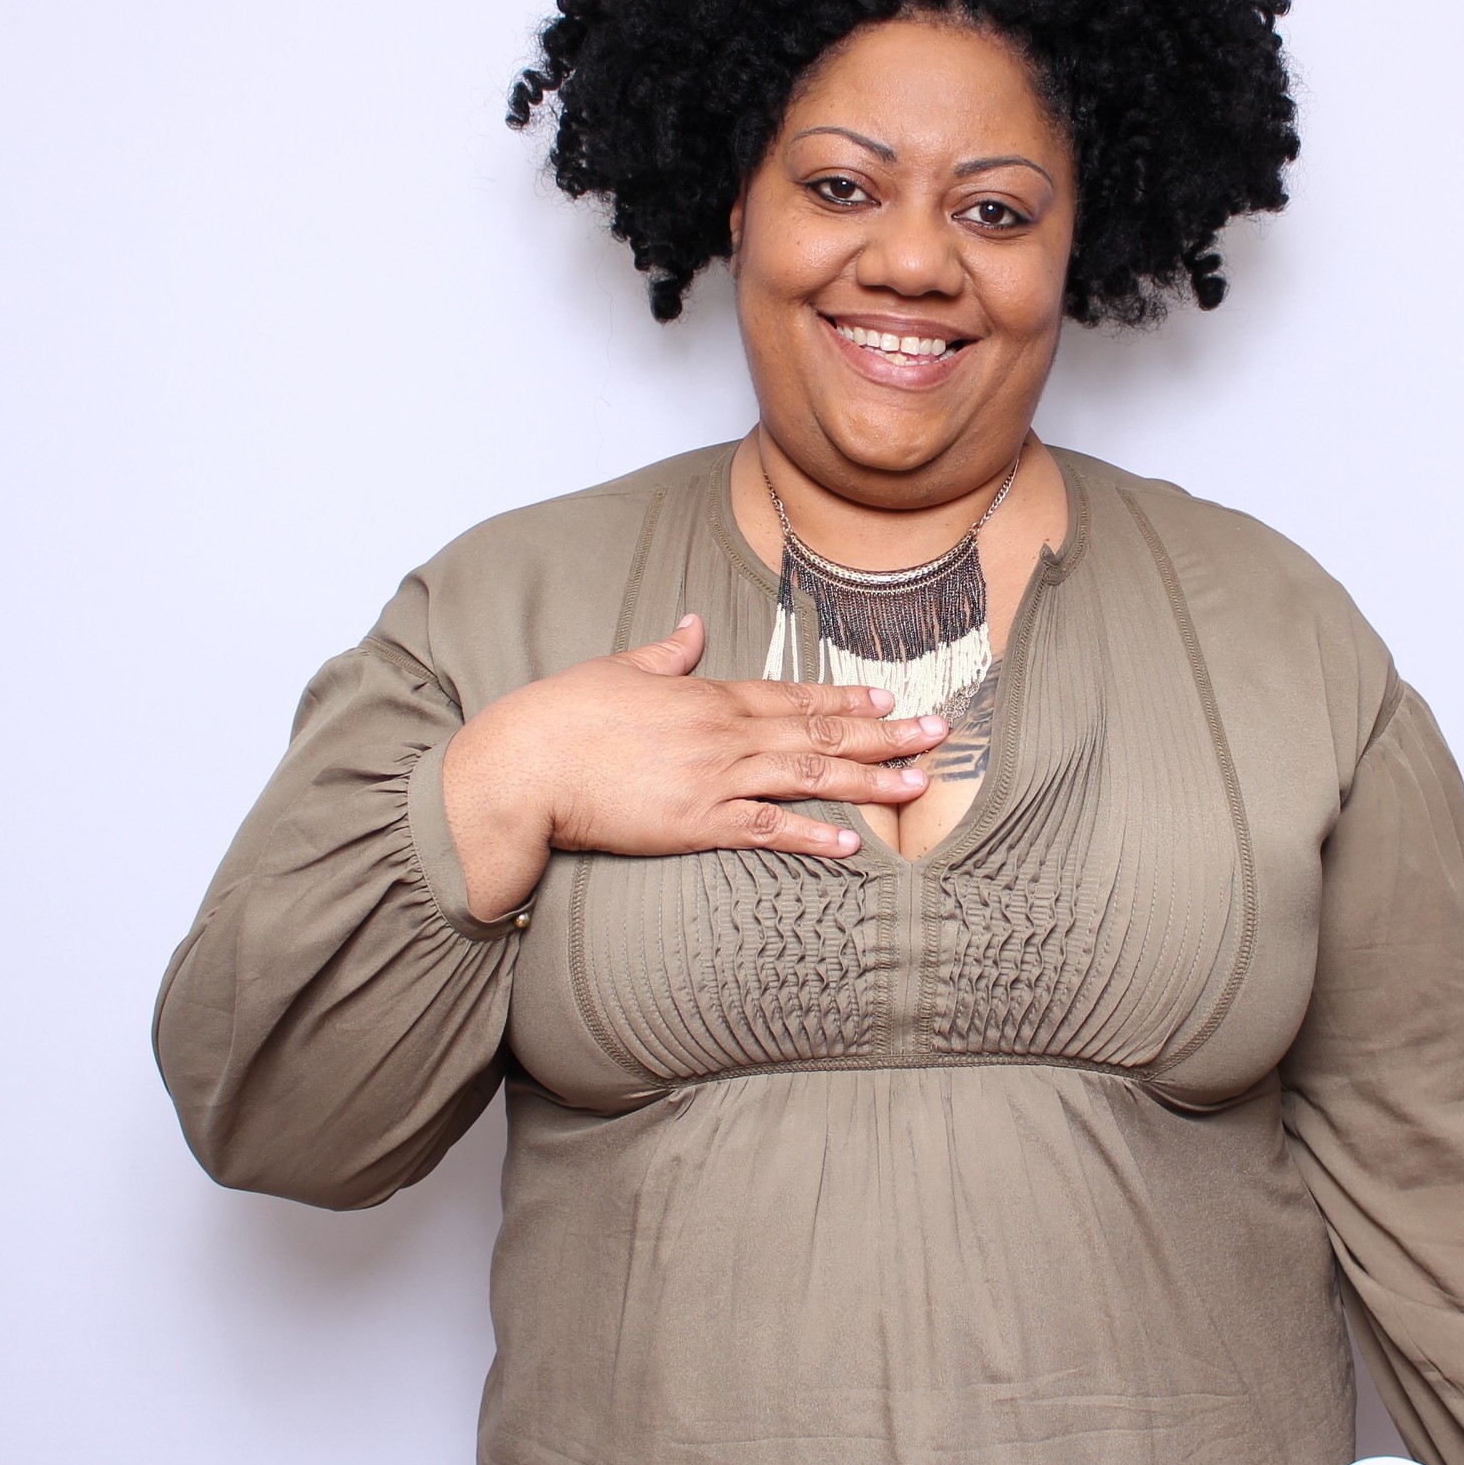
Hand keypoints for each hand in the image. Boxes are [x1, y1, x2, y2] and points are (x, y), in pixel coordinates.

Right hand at [440, 615, 946, 918]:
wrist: (523, 766)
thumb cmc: (561, 718)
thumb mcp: (618, 669)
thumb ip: (665, 652)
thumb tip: (689, 623)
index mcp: (707, 695)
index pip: (792, 694)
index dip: (845, 697)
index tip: (891, 697)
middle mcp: (723, 733)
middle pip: (818, 730)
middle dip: (884, 733)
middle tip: (940, 732)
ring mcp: (714, 778)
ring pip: (808, 775)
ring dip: (868, 778)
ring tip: (918, 782)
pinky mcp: (695, 823)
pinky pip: (766, 829)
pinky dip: (810, 834)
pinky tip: (851, 841)